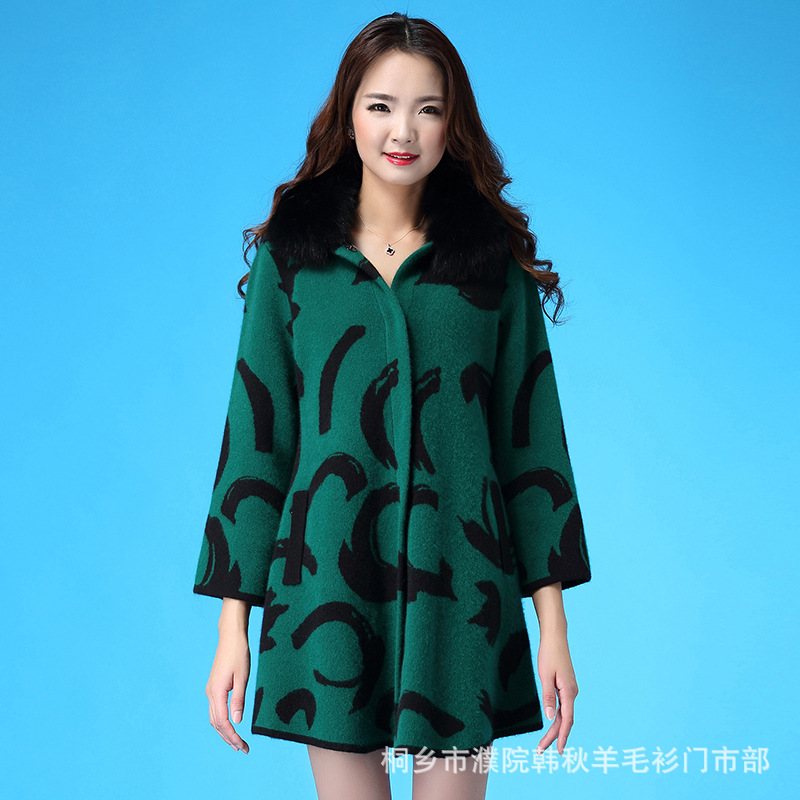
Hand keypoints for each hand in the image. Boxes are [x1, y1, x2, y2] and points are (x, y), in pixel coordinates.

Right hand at [206, 627, 250, 752]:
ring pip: (215, 718)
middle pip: (217, 724)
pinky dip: (222, 722)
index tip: (243, 746)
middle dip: (229, 738)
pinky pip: (216, 710)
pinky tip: (231, 726)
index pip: (222, 722)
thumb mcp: (242, 676)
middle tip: (243, 749)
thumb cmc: (239, 654)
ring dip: (225, 732)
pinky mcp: (214, 687)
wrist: (231, 636)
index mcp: (216, 692)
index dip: (232, 736)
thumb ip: (239, 699)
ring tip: (237, 743)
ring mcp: (211, 690)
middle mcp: (210, 693)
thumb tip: (237, 721)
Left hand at [536, 629, 578, 755]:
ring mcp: (570, 690)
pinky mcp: (566, 687)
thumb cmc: (549, 654)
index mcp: (569, 692)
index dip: (561, 737)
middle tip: (541, 751)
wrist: (555, 637)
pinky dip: (557, 719)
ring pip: (564, 715)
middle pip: (565, 720)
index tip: (558, 751)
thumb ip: (548, 696)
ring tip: (543, 743)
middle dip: (553, 737)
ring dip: (555, 729)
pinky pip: (563, 707)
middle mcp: (572, 693)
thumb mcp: (545, 675)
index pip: (567, 720)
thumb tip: (550, 718)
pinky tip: (552, 725)